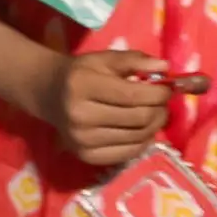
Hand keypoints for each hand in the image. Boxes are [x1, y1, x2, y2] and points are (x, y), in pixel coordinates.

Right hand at [55, 46, 183, 167]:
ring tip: (154, 113)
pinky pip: (128, 153)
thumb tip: (165, 67)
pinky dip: (143, 141)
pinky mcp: (86, 157)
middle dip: (159, 109)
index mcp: (83, 85)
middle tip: (162, 102)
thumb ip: (135, 60)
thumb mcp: (104, 59)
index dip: (158, 93)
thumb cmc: (81, 73)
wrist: (48, 93)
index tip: (168, 89)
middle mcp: (80, 115)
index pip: (132, 95)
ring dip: (154, 125)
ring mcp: (82, 140)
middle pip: (138, 118)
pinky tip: (142, 129)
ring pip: (137, 137)